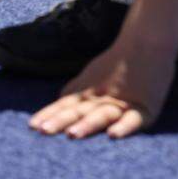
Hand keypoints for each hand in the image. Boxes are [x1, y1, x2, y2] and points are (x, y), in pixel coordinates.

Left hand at [29, 40, 174, 139]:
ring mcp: (121, 103)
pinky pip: (133, 120)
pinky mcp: (145, 109)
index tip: (31, 126)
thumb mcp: (90, 77)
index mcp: (86, 93)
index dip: (48, 116)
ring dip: (86, 125)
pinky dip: (124, 128)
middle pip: (78, 111)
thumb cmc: (117, 63)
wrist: (146, 42)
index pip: (63, 106)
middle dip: (60, 121)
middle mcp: (99, 99)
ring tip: (72, 135)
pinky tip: (112, 136)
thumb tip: (58, 102)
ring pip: (101, 115)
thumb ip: (75, 92)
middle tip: (43, 131)